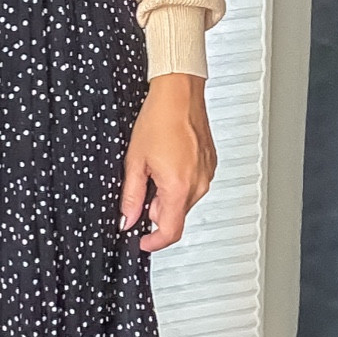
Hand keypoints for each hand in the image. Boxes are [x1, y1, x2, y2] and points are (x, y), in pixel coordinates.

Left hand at [121, 73, 215, 250]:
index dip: (153, 242)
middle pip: (175, 215)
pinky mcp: (210, 165)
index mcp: (179, 187)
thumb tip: (127, 219)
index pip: (170, 232)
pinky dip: (178, 182)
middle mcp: (198, 184)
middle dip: (155, 210)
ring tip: (154, 167)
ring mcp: (207, 174)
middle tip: (141, 187)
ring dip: (166, 194)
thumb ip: (131, 196)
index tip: (141, 241)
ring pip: (184, 200)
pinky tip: (167, 161)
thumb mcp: (135, 161)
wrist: (179, 94)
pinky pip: (193, 185)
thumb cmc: (159, 119)